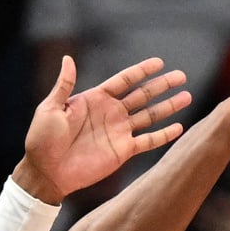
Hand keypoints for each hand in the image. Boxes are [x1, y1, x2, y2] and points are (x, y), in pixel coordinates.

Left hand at [18, 54, 190, 201]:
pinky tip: (178, 127)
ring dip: (168, 107)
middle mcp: (111, 114)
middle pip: (142, 96)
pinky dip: (163, 135)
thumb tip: (68, 58)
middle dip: (162, 86)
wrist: (46, 172)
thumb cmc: (42, 139)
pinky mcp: (122, 152)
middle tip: (181, 76)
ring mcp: (118, 132)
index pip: (124, 81)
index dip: (141, 71)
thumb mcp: (50, 108)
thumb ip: (64, 85)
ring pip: (149, 116)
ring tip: (187, 97)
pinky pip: (147, 141)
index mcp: (95, 99)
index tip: (160, 63)